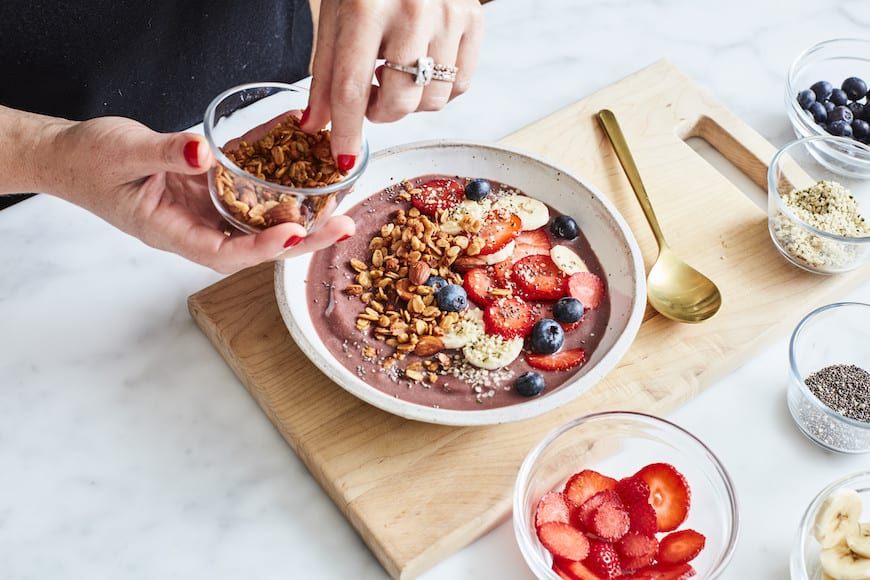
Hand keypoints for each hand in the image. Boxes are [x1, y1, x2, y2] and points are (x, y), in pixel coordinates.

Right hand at [37, 116, 353, 273]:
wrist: (72, 156)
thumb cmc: (88, 162)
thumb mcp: (122, 153)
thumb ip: (165, 154)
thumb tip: (204, 154)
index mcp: (171, 231)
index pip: (224, 251)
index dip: (263, 247)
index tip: (296, 234)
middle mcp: (196, 226)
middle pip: (256, 243)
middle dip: (302, 238)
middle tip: (343, 227)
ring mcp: (206, 209)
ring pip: (261, 219)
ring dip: (301, 213)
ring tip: (342, 204)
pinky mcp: (212, 188)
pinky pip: (250, 186)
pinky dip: (278, 176)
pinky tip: (307, 161)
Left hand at [304, 0, 483, 167]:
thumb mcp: (335, 14)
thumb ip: (324, 72)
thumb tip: (317, 123)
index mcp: (365, 7)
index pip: (351, 88)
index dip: (346, 131)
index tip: (343, 158)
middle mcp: (413, 10)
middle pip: (399, 103)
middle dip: (380, 115)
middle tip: (373, 95)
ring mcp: (449, 15)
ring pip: (432, 101)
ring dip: (410, 102)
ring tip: (397, 73)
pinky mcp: (474, 20)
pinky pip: (459, 85)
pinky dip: (438, 90)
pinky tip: (422, 67)